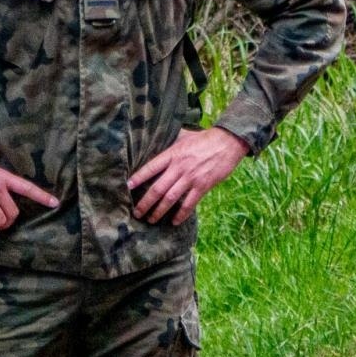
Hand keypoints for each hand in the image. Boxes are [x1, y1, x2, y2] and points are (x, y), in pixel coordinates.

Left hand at [126, 127, 248, 224]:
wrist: (228, 142)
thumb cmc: (204, 138)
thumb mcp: (183, 135)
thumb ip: (169, 140)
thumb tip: (156, 138)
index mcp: (172, 154)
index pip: (150, 167)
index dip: (138, 177)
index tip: (127, 186)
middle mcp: (179, 167)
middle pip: (157, 188)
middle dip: (145, 202)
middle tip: (136, 213)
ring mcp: (191, 178)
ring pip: (170, 198)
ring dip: (159, 211)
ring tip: (151, 219)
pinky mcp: (203, 186)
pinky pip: (189, 203)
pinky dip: (181, 214)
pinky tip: (175, 221)